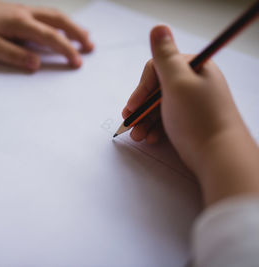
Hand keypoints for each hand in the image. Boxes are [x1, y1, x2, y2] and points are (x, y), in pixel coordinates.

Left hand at [0, 0, 93, 70]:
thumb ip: (15, 56)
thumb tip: (37, 64)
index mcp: (21, 23)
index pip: (51, 37)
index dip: (67, 50)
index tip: (78, 62)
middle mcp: (26, 13)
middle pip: (59, 21)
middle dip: (77, 33)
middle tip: (91, 46)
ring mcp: (22, 10)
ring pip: (54, 15)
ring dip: (71, 26)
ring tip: (84, 35)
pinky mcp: (18, 12)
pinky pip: (45, 15)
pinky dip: (59, 22)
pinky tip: (59, 29)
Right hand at [123, 25, 258, 204]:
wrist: (218, 157)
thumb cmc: (198, 119)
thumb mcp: (177, 83)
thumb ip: (164, 56)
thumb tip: (158, 28)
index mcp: (194, 69)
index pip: (156, 69)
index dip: (142, 88)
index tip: (133, 106)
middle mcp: (194, 83)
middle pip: (156, 89)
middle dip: (141, 108)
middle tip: (131, 124)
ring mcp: (192, 103)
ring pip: (159, 106)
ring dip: (145, 121)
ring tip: (139, 136)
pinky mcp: (190, 120)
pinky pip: (166, 119)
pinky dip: (155, 128)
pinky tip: (151, 138)